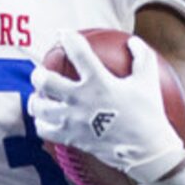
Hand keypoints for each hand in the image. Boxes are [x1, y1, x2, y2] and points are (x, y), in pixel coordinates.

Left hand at [29, 32, 184, 184]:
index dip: (67, 38)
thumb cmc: (148, 112)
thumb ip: (141, 55)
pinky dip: (41, 124)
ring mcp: (73, 120)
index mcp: (99, 81)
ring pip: (39, 107)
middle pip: (45, 81)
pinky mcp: (71, 138)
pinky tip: (44, 120)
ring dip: (35, 100)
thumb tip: (131, 41)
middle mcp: (81, 99)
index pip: (77, 51)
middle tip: (40, 73)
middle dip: (38, 74)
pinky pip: (44, 130)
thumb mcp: (148, 79)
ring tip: (38, 97)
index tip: (62, 34)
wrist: (146, 150)